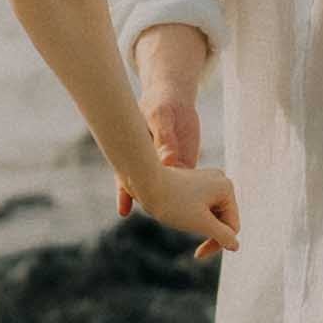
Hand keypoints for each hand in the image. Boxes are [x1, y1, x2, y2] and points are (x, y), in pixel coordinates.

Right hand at [116, 86, 200, 217]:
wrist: (174, 100)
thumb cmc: (160, 106)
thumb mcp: (160, 118)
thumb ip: (164, 138)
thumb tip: (168, 159)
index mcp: (138, 154)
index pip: (127, 177)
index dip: (124, 193)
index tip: (123, 211)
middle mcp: (152, 165)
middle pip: (147, 189)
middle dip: (148, 203)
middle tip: (151, 217)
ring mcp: (169, 168)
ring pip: (169, 190)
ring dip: (172, 204)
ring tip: (176, 221)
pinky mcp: (185, 166)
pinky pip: (188, 185)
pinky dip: (192, 195)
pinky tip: (198, 209)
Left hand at [132, 157, 239, 260]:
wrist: (144, 181)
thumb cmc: (172, 202)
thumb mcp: (201, 223)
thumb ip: (222, 236)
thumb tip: (236, 245)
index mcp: (227, 189)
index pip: (232, 226)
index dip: (217, 243)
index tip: (198, 254)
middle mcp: (220, 181)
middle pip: (223, 220)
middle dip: (208, 232)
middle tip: (190, 244)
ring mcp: (207, 181)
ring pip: (211, 215)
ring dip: (199, 225)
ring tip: (180, 220)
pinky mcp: (194, 183)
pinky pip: (201, 208)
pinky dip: (192, 217)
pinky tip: (177, 214)